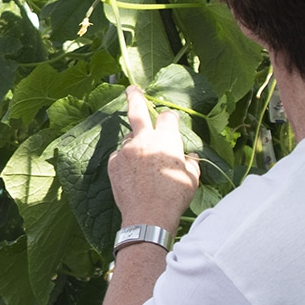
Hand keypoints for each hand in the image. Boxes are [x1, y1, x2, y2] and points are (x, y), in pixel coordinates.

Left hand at [108, 86, 199, 230]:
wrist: (148, 216)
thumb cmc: (174, 197)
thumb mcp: (192, 179)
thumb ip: (190, 163)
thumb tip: (190, 157)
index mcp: (166, 139)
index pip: (167, 117)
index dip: (169, 118)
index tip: (168, 120)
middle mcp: (144, 139)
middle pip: (136, 110)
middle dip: (135, 96)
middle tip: (132, 89)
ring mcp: (126, 150)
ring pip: (129, 139)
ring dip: (135, 145)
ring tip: (142, 164)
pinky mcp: (113, 163)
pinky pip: (120, 157)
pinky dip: (125, 162)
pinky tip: (132, 176)